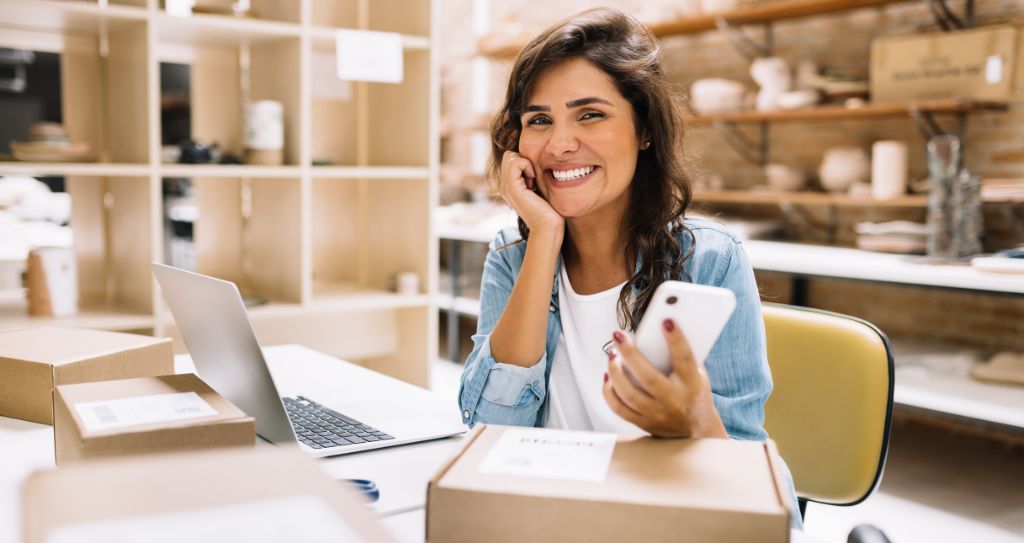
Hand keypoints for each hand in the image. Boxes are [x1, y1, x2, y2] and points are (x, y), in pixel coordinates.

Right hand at [497, 150, 563, 235]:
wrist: (547, 227)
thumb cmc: (549, 211)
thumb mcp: (538, 188)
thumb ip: (531, 176)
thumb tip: (534, 161)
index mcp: (508, 187)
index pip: (510, 159)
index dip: (524, 162)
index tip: (534, 179)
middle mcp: (503, 186)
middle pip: (508, 156)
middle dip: (523, 161)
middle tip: (533, 178)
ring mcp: (505, 187)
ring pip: (510, 157)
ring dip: (525, 163)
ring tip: (533, 181)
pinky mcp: (511, 187)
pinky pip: (515, 162)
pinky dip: (527, 165)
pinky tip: (533, 181)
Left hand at [602, 320, 727, 438]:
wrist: (698, 431)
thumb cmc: (694, 392)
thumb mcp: (698, 374)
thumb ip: (681, 355)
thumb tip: (660, 327)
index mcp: (692, 385)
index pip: (684, 359)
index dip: (676, 340)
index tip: (666, 320)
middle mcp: (674, 401)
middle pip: (648, 378)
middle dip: (631, 354)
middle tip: (618, 335)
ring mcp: (658, 415)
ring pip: (629, 395)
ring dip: (615, 372)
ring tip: (611, 354)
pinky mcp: (644, 424)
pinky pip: (620, 409)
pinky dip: (609, 391)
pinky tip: (608, 375)